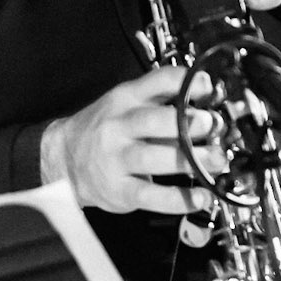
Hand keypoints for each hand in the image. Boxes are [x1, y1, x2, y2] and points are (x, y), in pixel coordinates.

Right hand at [39, 65, 226, 215]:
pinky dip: (179, 199)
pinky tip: (200, 197)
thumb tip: (206, 97)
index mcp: (126, 99)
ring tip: (216, 161)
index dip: (185, 83)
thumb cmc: (104, 130)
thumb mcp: (126, 102)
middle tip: (213, 126)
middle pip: (154, 121)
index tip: (209, 88)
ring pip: (154, 158)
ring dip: (191, 161)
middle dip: (188, 124)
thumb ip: (162, 97)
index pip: (157, 81)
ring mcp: (117, 159)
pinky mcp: (119, 190)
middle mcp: (120, 126)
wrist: (63, 159)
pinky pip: (151, 195)